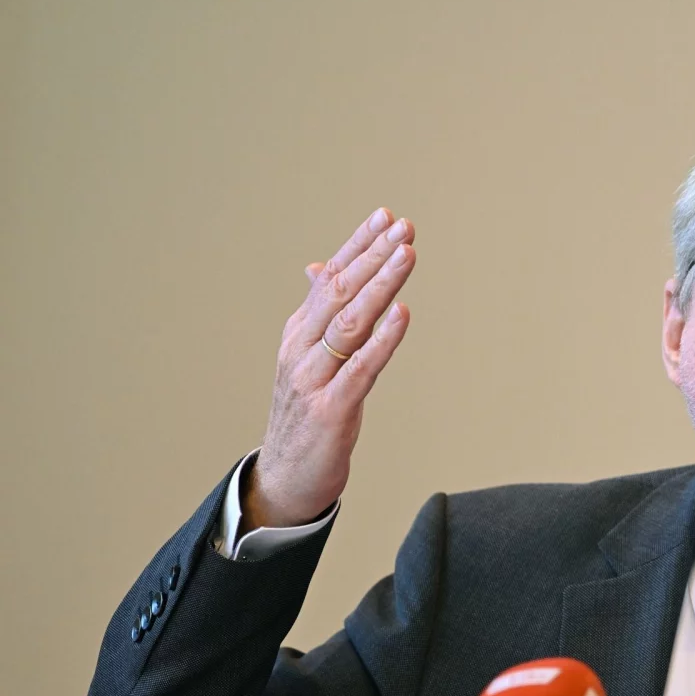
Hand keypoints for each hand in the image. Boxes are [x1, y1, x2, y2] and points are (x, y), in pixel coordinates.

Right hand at [241, 207, 415, 530]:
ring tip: (407, 255)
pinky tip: (403, 314)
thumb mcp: (309, 358)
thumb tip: (318, 266)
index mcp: (298, 332)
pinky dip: (383, 339)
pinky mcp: (332, 410)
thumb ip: (319, 313)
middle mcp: (301, 349)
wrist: (286, 479)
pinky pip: (361, 367)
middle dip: (373, 256)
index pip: (329, 277)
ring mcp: (314, 379)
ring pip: (350, 322)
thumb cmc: (305, 416)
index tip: (386, 216)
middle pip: (339, 292)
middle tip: (403, 226)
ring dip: (381, 285)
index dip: (358, 245)